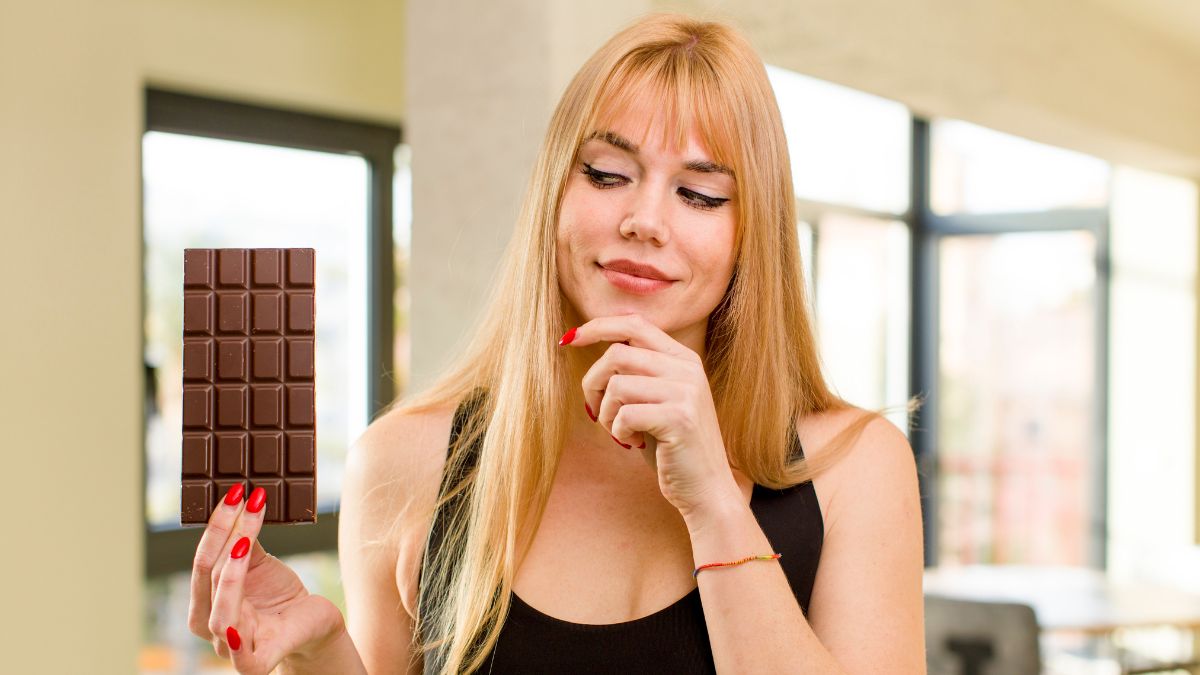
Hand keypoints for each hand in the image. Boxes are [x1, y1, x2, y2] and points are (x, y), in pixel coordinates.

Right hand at [188, 484, 344, 674]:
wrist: (314, 623)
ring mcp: (233, 648)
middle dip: (225, 538)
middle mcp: (212, 626)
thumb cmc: (280, 594)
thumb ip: (241, 541)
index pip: (203, 561)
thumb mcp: (259, 563)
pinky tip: (236, 629)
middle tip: (244, 503)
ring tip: (245, 541)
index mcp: (206, 602)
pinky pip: (244, 660)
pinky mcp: (258, 664)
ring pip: (221, 614)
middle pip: (209, 580)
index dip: (216, 526)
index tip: (236, 492)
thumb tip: (236, 499)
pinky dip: (237, 645)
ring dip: (231, 575)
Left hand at [560, 313, 740, 518]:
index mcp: (683, 359)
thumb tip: (589, 339)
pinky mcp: (679, 418)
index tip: (570, 340)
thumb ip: (637, 371)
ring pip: (617, 385)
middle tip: (597, 412)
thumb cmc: (672, 447)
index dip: (597, 327)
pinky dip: (618, 431)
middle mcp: (687, 368)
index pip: (634, 324)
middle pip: (617, 354)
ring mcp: (686, 392)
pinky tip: (634, 443)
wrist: (707, 489)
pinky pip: (624, 414)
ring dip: (605, 413)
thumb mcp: (657, 399)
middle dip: (593, 384)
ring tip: (620, 432)